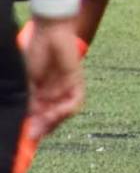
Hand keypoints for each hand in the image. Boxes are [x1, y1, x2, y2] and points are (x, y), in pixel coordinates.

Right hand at [23, 17, 84, 139]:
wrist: (49, 32)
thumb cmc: (37, 52)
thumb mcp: (29, 82)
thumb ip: (31, 103)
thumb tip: (28, 126)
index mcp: (44, 93)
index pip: (43, 117)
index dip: (37, 129)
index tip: (28, 139)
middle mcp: (57, 92)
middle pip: (55, 118)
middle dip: (44, 128)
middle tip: (32, 134)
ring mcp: (68, 86)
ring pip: (66, 112)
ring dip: (54, 121)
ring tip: (42, 123)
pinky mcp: (77, 79)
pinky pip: (76, 101)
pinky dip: (65, 110)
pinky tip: (54, 112)